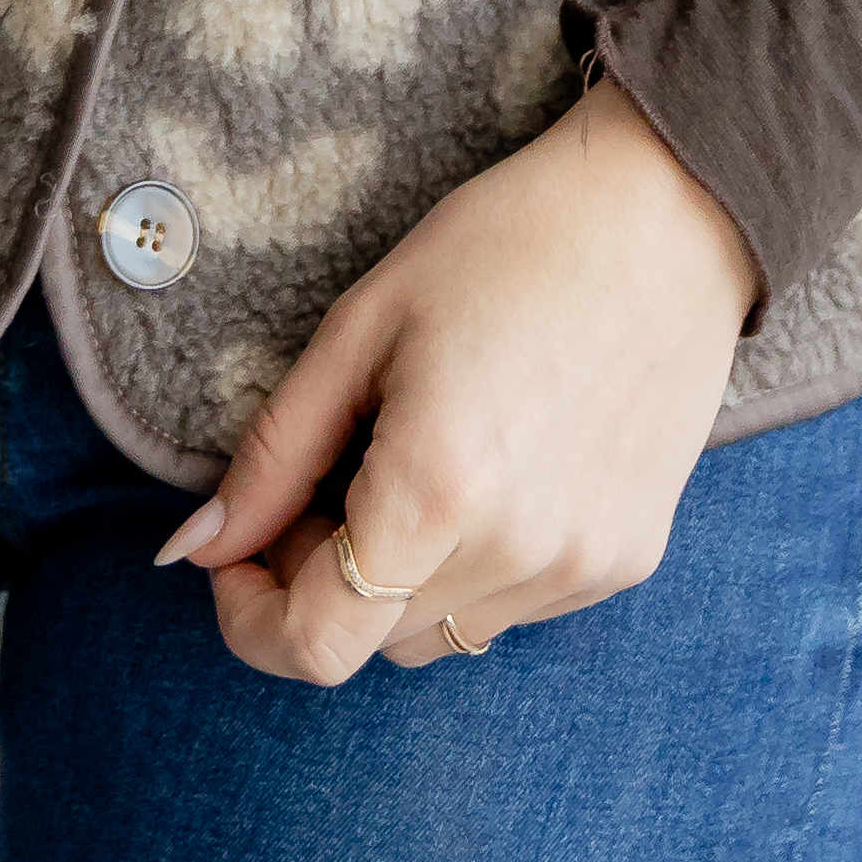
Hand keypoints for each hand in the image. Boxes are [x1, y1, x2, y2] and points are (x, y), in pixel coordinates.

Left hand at [155, 74, 763, 683]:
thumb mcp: (362, 325)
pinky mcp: (629, 560)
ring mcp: (582, 569)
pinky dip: (475, 565)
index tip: (238, 552)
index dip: (251, 616)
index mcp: (437, 492)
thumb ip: (274, 453)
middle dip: (321, 574)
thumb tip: (195, 549)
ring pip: (442, 633)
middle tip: (333, 467)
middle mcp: (517, 555)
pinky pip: (514, 606)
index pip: (316, 646)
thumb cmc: (504, 244)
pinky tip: (494, 463)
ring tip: (417, 456)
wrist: (667, 214)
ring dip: (401, 577)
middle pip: (372, 637)